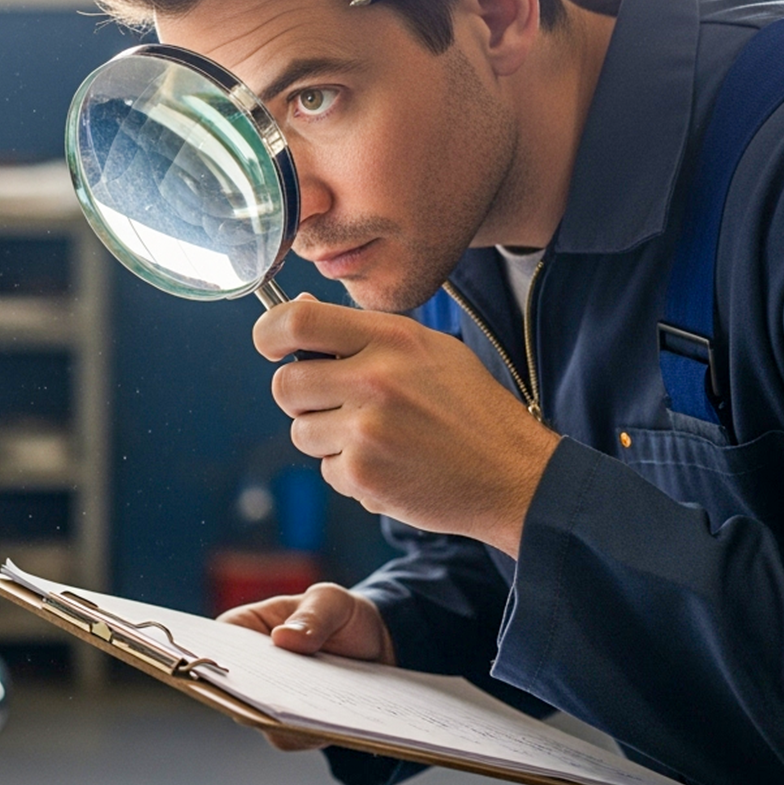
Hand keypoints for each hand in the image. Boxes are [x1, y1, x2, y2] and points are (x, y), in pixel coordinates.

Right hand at [218, 583, 395, 750]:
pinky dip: (304, 734)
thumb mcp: (332, 601)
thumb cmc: (342, 615)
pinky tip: (326, 723)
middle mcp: (251, 670)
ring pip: (259, 718)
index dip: (210, 656)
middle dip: (246, 694)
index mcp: (247, 628)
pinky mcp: (292, 727)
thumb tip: (283, 638)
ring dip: (278, 719)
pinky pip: (288, 738)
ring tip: (307, 710)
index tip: (223, 666)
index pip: (217, 642)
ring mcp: (270, 701)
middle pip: (231, 688)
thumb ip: (312, 616)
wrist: (378, 649)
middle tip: (267, 694)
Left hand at [254, 297, 560, 556]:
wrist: (514, 475)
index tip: (269, 344)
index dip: (269, 332)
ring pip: (300, 430)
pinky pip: (325, 469)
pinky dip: (350, 472)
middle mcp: (375, 378)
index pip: (297, 320)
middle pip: (285, 383)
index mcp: (391, 338)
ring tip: (378, 439)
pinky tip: (390, 466)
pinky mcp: (362, 473)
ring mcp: (366, 428)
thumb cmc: (470, 410)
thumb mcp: (428, 351)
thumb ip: (362, 333)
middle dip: (301, 398)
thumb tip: (296, 309)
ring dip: (327, 439)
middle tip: (338, 405)